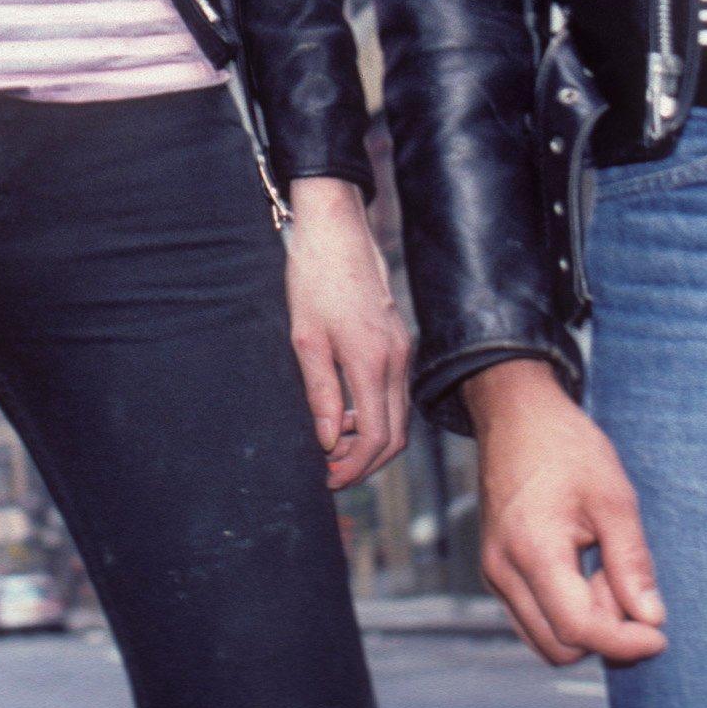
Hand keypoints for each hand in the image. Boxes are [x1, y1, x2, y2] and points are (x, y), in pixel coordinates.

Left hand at [282, 178, 410, 488]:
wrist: (336, 229)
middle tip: (330, 471)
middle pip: (395, 436)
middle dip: (365, 462)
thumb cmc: (314, 279)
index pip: (374, 438)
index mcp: (371, 363)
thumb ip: (319, 393)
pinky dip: (375, 413)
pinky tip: (343, 410)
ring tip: (332, 444)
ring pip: (398, 415)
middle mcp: (396, 360)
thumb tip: (327, 440)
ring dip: (370, 439)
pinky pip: (395, 392)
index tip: (328, 478)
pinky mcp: (397, 340)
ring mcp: (401, 349)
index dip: (354, 467)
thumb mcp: (305, 339)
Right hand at [463, 357, 666, 666]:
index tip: (659, 636)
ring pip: (545, 638)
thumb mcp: (614, 497)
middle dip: (603, 631)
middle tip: (624, 582)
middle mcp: (503, 571)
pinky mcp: (496, 571)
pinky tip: (584, 570)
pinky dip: (565, 611)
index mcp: (533, 550)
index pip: (579, 629)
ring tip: (603, 571)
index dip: (625, 642)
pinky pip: (534, 618)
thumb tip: (651, 619)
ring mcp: (494, 573)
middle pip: (560, 646)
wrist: (516, 415)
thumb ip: (632, 563)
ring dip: (584, 623)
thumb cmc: (565, 446)